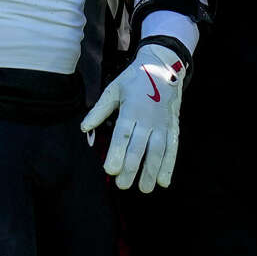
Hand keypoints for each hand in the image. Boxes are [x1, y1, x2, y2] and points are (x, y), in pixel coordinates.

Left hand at [82, 41, 185, 192]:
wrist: (163, 67)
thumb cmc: (133, 80)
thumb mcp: (113, 89)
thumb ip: (99, 110)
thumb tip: (83, 128)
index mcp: (131, 108)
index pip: (123, 134)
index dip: (117, 153)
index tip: (110, 170)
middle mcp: (148, 118)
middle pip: (139, 146)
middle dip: (131, 167)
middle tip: (123, 185)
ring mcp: (162, 123)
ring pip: (158, 151)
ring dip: (151, 170)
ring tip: (143, 188)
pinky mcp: (173, 127)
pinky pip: (172, 148)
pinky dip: (169, 165)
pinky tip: (163, 181)